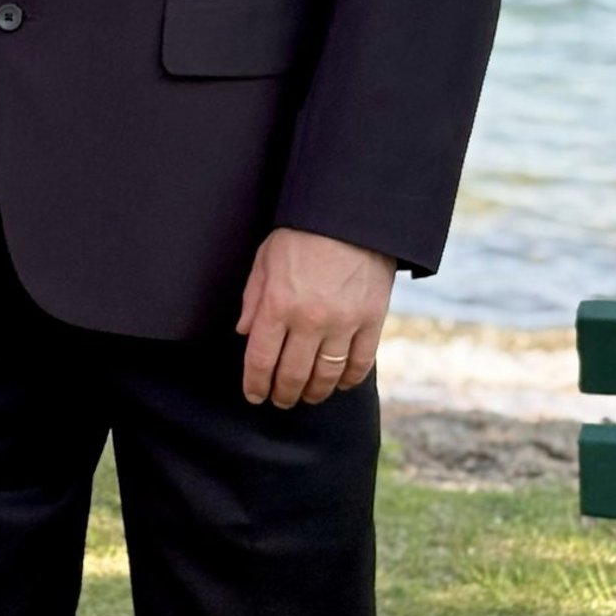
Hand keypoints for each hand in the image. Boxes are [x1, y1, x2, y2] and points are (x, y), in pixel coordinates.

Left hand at [236, 228, 394, 408]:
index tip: (254, 395)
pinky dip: (349, 379)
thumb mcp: (266, 259)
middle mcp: (309, 320)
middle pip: (292, 374)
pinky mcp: (372, 321)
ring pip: (326, 375)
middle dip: (283, 394)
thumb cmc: (303, 234)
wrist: (352, 215)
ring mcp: (343, 323)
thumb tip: (244, 332)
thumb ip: (253, 298)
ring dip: (314, 392)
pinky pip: (360, 363)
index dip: (255, 384)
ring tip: (307, 397)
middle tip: (280, 400)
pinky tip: (340, 384)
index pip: (260, 359)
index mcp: (278, 304)